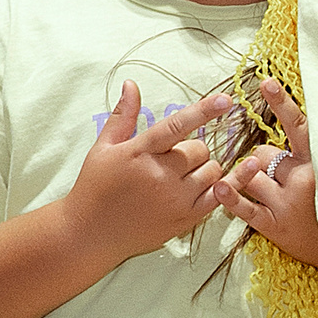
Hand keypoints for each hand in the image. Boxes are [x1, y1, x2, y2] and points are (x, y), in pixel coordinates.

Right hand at [63, 83, 232, 266]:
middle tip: (171, 160)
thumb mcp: (103, 148)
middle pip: (200, 149)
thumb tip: (131, 84)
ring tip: (181, 176)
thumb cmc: (95, 187)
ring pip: (213, 171)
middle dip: (191, 150)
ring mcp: (176, 199)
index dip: (203, 111)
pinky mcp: (187, 218)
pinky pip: (221, 195)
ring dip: (204, 168)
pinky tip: (223, 180)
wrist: (90, 234)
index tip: (226, 100)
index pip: (177, 126)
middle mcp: (160, 175)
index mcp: (140, 153)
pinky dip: (225, 185)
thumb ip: (123, 116)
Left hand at [209, 79, 317, 264]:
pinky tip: (220, 187)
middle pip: (263, 153)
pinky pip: (244, 206)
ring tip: (268, 193)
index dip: (282, 103)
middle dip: (262, 161)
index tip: (266, 82)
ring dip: (249, 179)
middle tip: (279, 178)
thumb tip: (277, 132)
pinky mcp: (274, 224)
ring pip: (250, 175)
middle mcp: (304, 179)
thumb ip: (304, 153)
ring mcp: (288, 203)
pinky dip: (230, 196)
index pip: (298, 126)